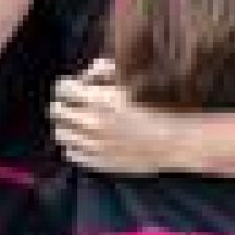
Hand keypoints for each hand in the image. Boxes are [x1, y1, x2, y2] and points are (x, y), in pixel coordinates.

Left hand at [50, 60, 181, 175]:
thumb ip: (104, 72)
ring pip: (61, 134)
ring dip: (65, 125)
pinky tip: (82, 140)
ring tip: (73, 123)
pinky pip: (72, 154)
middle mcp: (92, 123)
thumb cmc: (160, 107)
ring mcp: (94, 145)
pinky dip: (72, 145)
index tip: (72, 86)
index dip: (66, 85)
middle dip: (63, 104)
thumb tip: (88, 72)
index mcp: (99, 100)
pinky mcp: (99, 163)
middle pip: (57, 111)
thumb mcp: (131, 82)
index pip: (63, 89)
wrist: (176, 142)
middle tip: (70, 104)